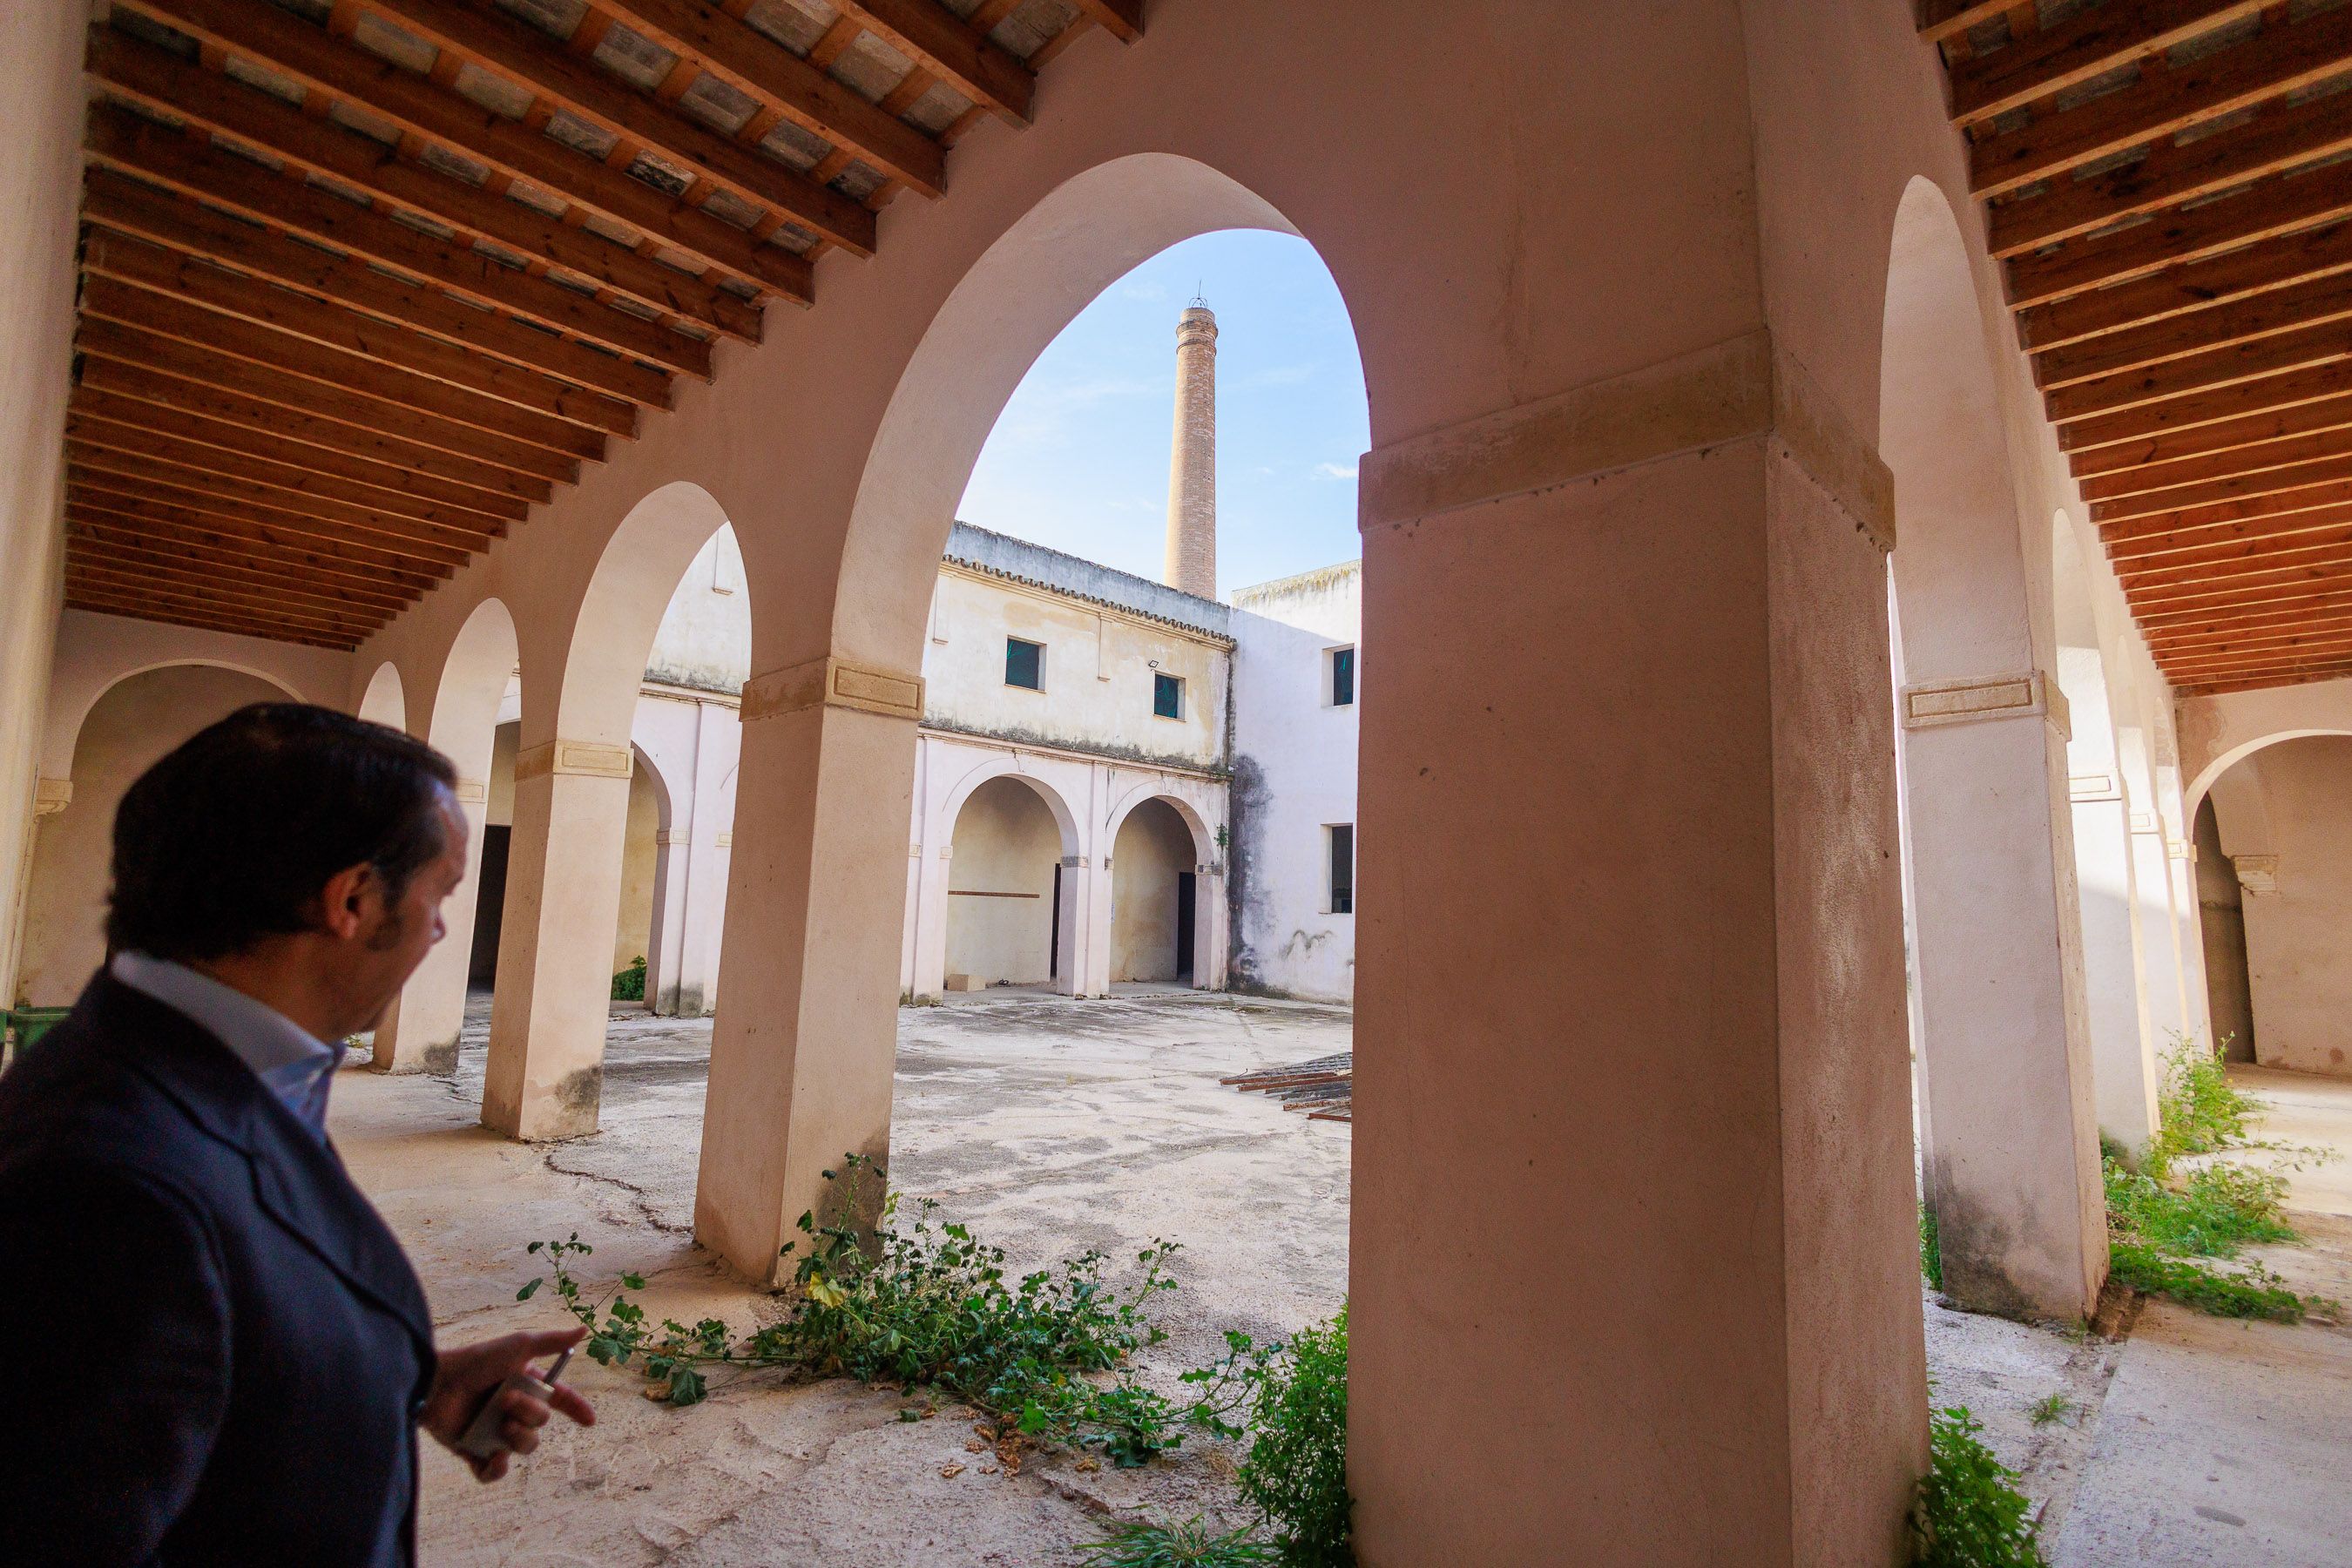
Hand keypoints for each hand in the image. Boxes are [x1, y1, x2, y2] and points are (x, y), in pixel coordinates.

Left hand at [420, 1326, 595, 1481]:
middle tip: (505, 1401)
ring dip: (517, 1438)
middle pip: (541, 1425)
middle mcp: (513, 1411)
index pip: (559, 1400)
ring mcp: (494, 1433)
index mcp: (526, 1387)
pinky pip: (493, 1473)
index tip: (589, 1420)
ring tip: (499, 1425)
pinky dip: (497, 1469)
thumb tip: (583, 1330)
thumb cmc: (476, 1361)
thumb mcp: (517, 1347)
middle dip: (529, 1414)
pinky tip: (495, 1456)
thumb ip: (550, 1342)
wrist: (437, 1384)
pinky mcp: (473, 1453)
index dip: (576, 1409)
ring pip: (525, 1448)